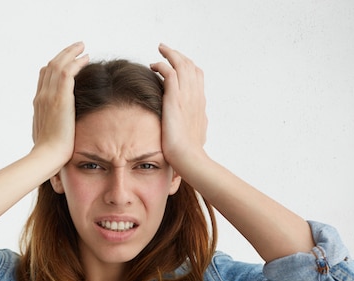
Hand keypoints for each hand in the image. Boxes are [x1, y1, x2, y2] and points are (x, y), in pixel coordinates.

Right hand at [32, 42, 88, 163]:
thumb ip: (52, 126)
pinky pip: (67, 71)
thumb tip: (57, 130)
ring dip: (70, 53)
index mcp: (38, 104)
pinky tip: (85, 58)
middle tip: (76, 47)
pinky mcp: (60, 98)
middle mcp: (41, 96)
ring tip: (82, 47)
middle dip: (63, 54)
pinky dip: (76, 62)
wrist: (47, 156)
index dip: (53, 66)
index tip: (65, 62)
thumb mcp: (48, 136)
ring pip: (58, 64)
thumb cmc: (49, 154)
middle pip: (49, 67)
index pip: (43, 77)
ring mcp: (49, 96)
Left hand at [150, 44, 207, 172]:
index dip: (187, 66)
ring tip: (160, 50)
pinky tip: (153, 65)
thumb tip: (197, 120)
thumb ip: (196, 122)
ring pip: (182, 64)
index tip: (177, 63)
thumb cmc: (190, 152)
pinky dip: (162, 65)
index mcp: (200, 102)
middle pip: (190, 66)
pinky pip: (170, 73)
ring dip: (170, 54)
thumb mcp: (197, 133)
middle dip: (178, 55)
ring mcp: (187, 96)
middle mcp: (195, 95)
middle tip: (166, 50)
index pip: (197, 75)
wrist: (189, 158)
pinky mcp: (175, 99)